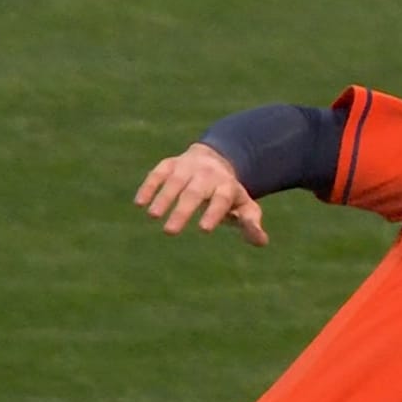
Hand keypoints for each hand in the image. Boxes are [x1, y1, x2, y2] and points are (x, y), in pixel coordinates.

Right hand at [133, 143, 268, 245]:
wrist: (215, 159)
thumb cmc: (228, 193)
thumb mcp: (244, 206)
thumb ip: (250, 223)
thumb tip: (262, 242)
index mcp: (227, 186)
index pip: (221, 199)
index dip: (214, 213)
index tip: (204, 229)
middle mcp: (207, 174)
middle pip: (195, 192)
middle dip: (183, 210)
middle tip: (170, 232)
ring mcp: (188, 167)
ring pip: (175, 181)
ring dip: (163, 197)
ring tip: (153, 216)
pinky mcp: (170, 164)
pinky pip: (158, 173)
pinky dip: (149, 186)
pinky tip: (139, 203)